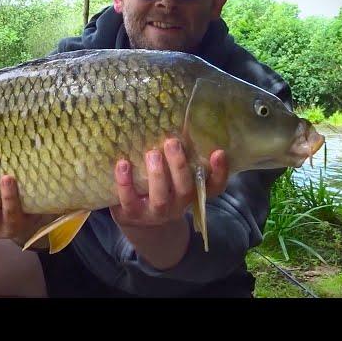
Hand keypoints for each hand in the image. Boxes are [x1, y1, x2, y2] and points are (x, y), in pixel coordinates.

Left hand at [110, 138, 227, 226]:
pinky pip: (129, 200)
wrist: (134, 218)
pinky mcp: (131, 214)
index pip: (213, 187)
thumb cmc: (156, 187)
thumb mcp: (169, 175)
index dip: (220, 172)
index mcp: (190, 193)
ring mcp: (154, 212)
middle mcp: (176, 205)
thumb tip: (175, 122)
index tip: (219, 152)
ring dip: (157, 175)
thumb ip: (176, 157)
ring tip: (152, 153)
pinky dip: (125, 182)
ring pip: (160, 199)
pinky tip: (122, 164)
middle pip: (185, 189)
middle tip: (171, 142)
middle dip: (179, 165)